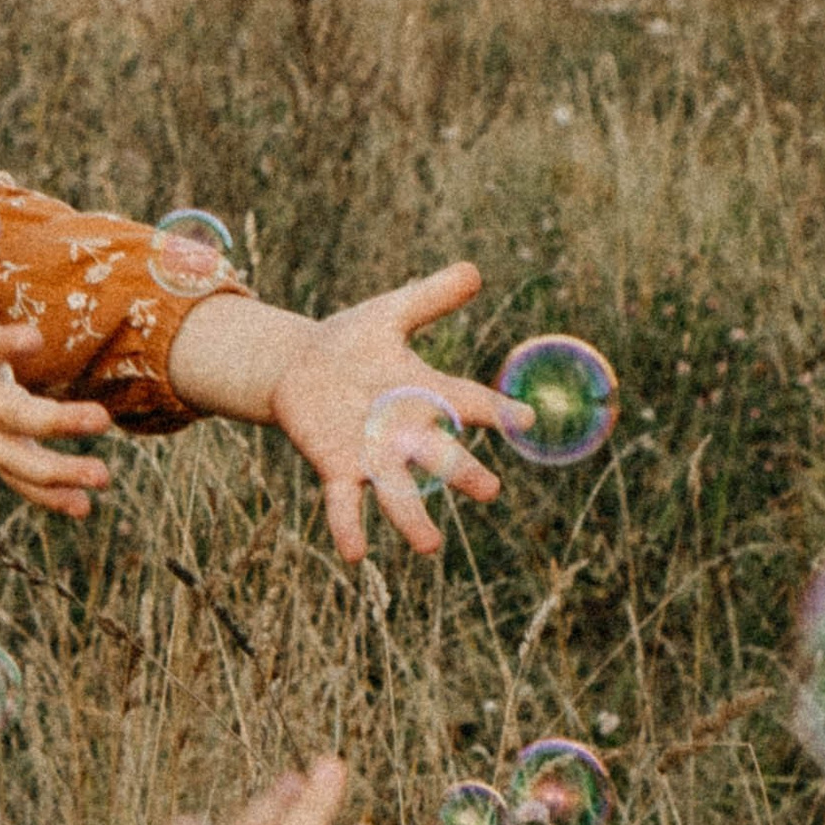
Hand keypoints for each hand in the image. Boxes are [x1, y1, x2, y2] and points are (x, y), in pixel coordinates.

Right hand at [0, 207, 113, 515]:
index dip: (2, 344)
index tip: (35, 338)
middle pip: (3, 416)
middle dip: (50, 423)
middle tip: (101, 420)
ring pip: (10, 459)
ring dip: (54, 475)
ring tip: (103, 479)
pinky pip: (14, 476)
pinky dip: (44, 494)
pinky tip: (84, 508)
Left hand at [172, 262, 505, 559]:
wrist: (300, 368)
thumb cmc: (353, 342)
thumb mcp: (389, 313)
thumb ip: (430, 297)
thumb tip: (475, 270)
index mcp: (425, 394)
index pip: (467, 402)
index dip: (495, 411)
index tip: (524, 419)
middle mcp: (406, 432)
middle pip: (440, 455)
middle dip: (462, 472)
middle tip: (489, 491)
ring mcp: (372, 455)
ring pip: (398, 490)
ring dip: (412, 518)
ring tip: (429, 547)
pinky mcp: (336, 468)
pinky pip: (344, 502)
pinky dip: (349, 526)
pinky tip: (355, 554)